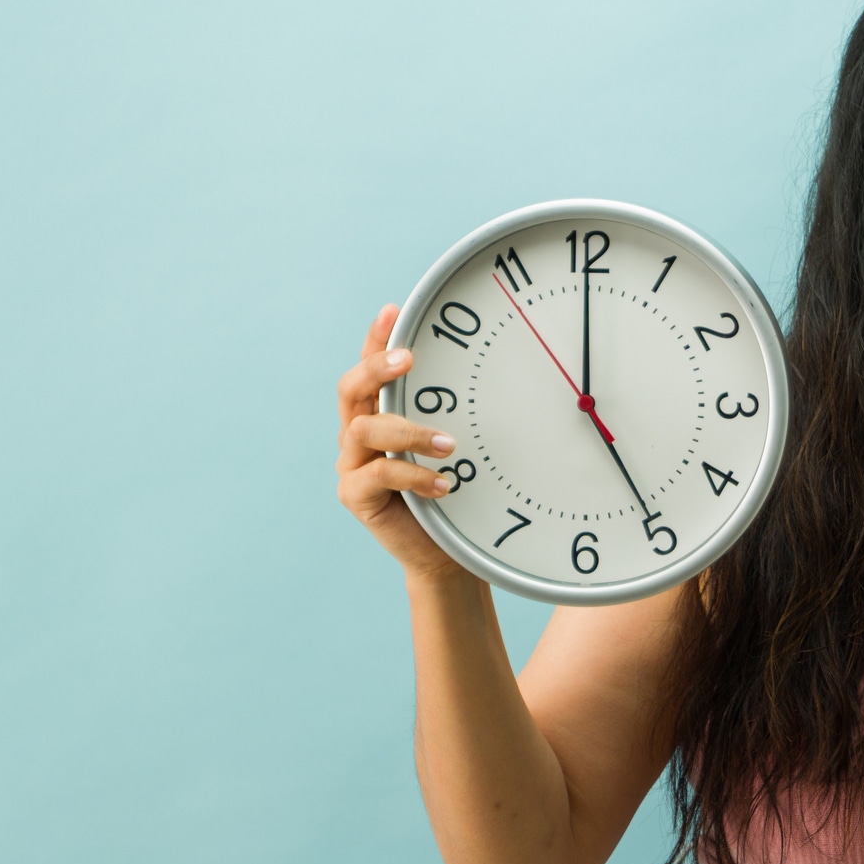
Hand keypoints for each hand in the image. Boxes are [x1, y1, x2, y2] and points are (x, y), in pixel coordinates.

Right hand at [336, 305, 472, 581]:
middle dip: (376, 367)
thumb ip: (466, 415)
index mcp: (382, 414)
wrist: (449, 554)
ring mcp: (353, 465)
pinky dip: (412, 474)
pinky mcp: (355, 496)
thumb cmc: (461, 496)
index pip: (373, 367)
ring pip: (361, 429)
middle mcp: (360, 435)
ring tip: (449, 444)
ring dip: (407, 431)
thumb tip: (513, 378)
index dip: (377, 337)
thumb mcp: (468, 448)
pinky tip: (445, 483)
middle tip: (409, 360)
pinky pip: (376, 474)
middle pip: (350, 388)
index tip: (394, 309)